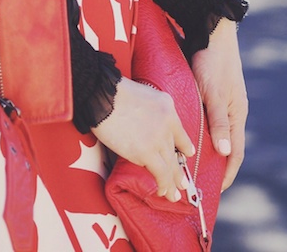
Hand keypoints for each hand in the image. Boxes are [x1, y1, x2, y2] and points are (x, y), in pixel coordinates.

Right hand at [92, 76, 194, 201]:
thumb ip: (151, 113)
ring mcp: (158, 138)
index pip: (180, 132)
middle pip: (176, 152)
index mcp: (166, 106)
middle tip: (182, 182)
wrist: (102, 94)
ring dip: (173, 182)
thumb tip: (145, 130)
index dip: (183, 147)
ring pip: (171, 166)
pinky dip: (164, 185)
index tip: (185, 155)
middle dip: (179, 170)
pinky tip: (163, 192)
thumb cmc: (112, 92)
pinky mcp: (146, 152)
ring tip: (174, 194)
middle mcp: (167, 123)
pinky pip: (161, 174)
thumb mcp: (143, 95)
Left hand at [191, 17, 247, 190]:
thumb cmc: (212, 61)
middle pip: (226, 145)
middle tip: (198, 180)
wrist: (210, 31)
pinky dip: (202, 132)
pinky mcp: (213, 93)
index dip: (226, 173)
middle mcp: (232, 112)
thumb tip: (224, 153)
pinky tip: (189, 135)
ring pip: (217, 132)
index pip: (234, 153)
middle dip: (216, 165)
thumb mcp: (213, 93)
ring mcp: (223, 102)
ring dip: (208, 148)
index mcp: (236, 115)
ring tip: (191, 163)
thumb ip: (218, 122)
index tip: (214, 190)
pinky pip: (209, 119)